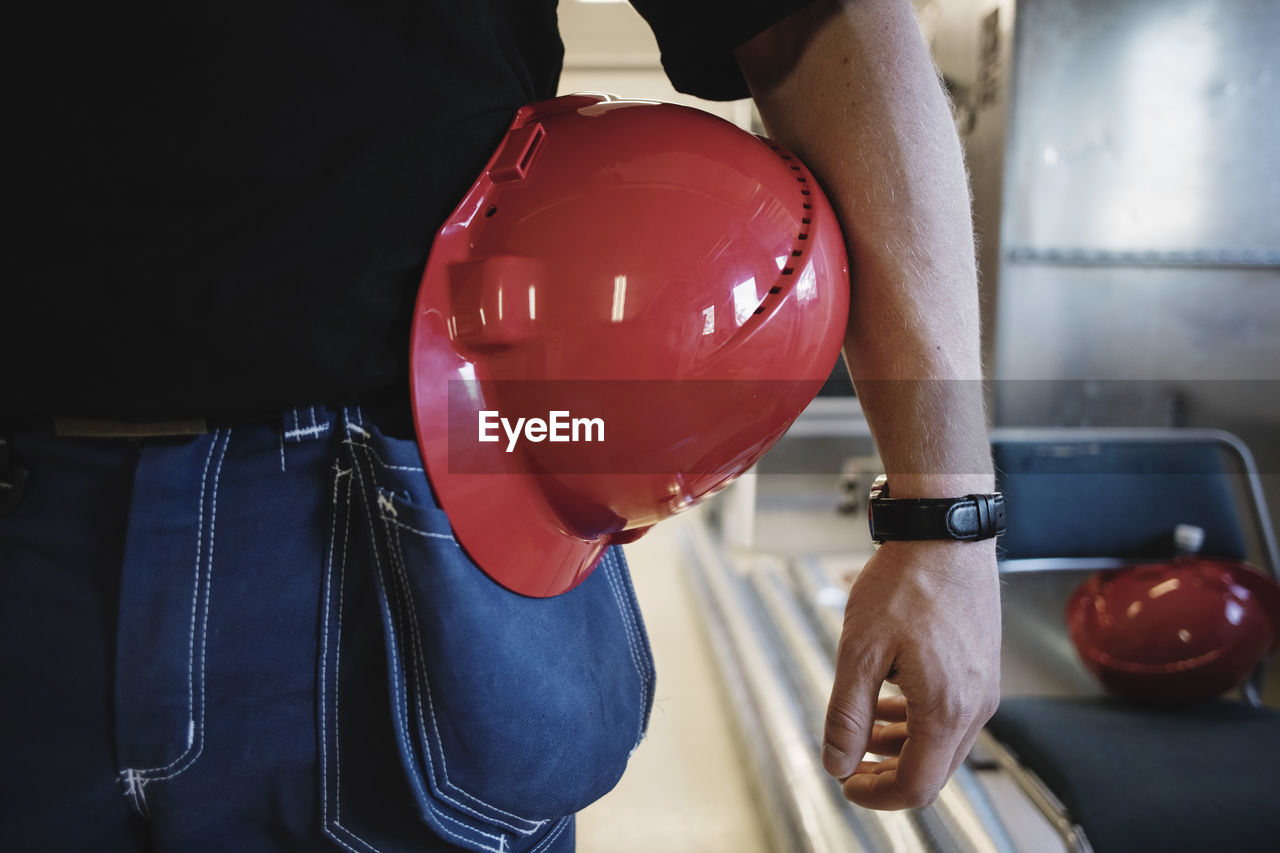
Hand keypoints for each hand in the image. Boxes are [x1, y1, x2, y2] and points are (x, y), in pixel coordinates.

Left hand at [821, 538, 1000, 808]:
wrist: (944, 534)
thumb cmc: (906, 582)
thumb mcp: (860, 650)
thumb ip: (848, 714)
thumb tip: (837, 762)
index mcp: (946, 709)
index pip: (917, 785)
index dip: (876, 794)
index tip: (845, 782)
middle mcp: (975, 706)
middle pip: (933, 772)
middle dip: (887, 775)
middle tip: (848, 762)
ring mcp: (983, 688)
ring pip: (943, 744)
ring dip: (901, 747)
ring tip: (863, 733)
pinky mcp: (981, 670)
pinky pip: (952, 715)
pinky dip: (918, 721)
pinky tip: (890, 703)